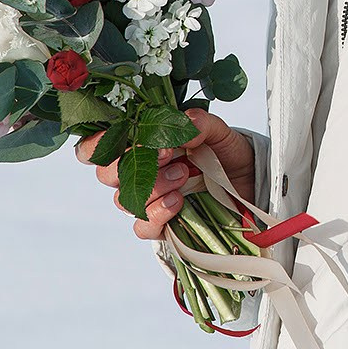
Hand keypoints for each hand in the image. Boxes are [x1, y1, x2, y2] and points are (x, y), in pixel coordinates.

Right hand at [75, 107, 254, 239]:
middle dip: (130, 162)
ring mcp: (148, 201)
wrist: (250, 185)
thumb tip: (186, 121)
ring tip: (183, 175)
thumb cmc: (226, 154)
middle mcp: (137, 173)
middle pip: (105, 174)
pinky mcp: (163, 226)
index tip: (124, 134)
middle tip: (166, 153)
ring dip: (152, 186)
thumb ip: (203, 123)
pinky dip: (157, 215)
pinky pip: (143, 228)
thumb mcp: (220, 133)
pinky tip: (178, 202)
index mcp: (141, 145)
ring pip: (125, 200)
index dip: (96, 144)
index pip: (97, 147)